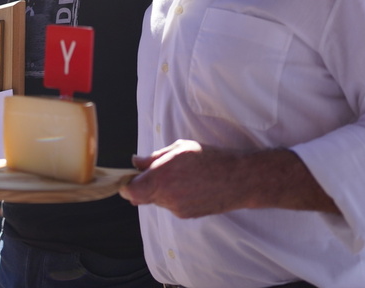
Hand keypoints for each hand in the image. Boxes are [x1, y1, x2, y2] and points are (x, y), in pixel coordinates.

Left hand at [119, 140, 248, 217]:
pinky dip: (173, 197)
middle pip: (140, 198)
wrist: (238, 180)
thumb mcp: (180, 148)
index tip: (130, 178)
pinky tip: (189, 186)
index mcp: (161, 176)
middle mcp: (166, 196)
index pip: (130, 191)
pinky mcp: (186, 215)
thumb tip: (135, 162)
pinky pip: (170, 206)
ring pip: (157, 201)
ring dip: (160, 191)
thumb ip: (153, 157)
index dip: (126, 185)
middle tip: (153, 174)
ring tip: (180, 177)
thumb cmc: (211, 159)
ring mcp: (176, 208)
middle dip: (142, 187)